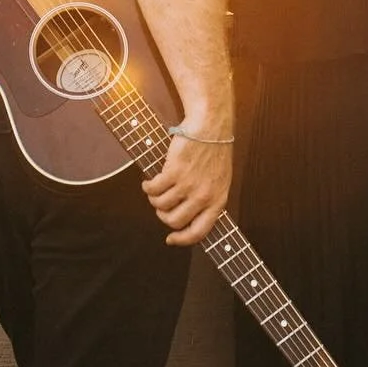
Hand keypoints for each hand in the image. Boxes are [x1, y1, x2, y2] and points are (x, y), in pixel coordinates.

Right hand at [142, 131, 230, 246]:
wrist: (210, 127)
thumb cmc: (214, 152)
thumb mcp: (220, 181)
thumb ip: (208, 201)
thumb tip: (188, 221)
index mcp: (218, 201)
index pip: (198, 232)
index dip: (182, 239)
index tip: (171, 238)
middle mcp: (203, 196)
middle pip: (174, 221)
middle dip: (163, 216)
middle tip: (161, 206)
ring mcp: (188, 184)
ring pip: (161, 205)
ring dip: (154, 199)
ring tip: (155, 190)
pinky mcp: (174, 171)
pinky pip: (153, 189)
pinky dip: (147, 187)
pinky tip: (149, 182)